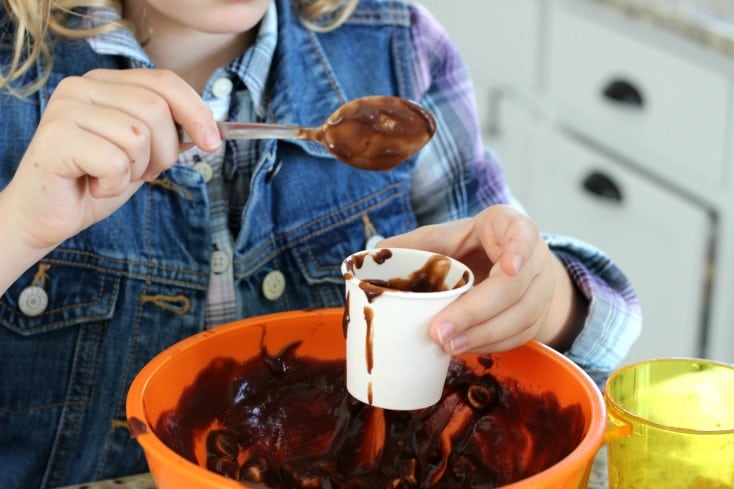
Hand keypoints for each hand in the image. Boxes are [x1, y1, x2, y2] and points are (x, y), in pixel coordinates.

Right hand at [0, 68, 220, 293]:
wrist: (46, 216)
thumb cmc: (94, 182)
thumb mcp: (143, 153)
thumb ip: (169, 132)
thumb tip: (209, 127)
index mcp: (105, 83)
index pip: (164, 82)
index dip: (196, 111)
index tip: (213, 143)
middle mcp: (82, 86)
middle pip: (156, 110)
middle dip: (165, 152)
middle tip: (143, 172)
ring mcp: (65, 108)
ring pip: (138, 136)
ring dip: (136, 170)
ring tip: (110, 177)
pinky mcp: (55, 137)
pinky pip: (115, 161)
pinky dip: (114, 184)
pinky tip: (94, 185)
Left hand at [379, 205, 585, 353]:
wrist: (506, 264)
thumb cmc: (470, 247)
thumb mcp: (447, 236)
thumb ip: (415, 243)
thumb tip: (375, 255)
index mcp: (509, 226)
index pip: (523, 233)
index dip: (518, 250)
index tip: (507, 267)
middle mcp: (533, 256)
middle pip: (515, 286)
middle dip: (476, 311)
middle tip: (440, 331)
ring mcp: (540, 288)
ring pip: (521, 316)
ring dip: (483, 335)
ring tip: (447, 345)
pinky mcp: (537, 316)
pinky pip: (519, 336)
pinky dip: (490, 345)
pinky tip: (463, 348)